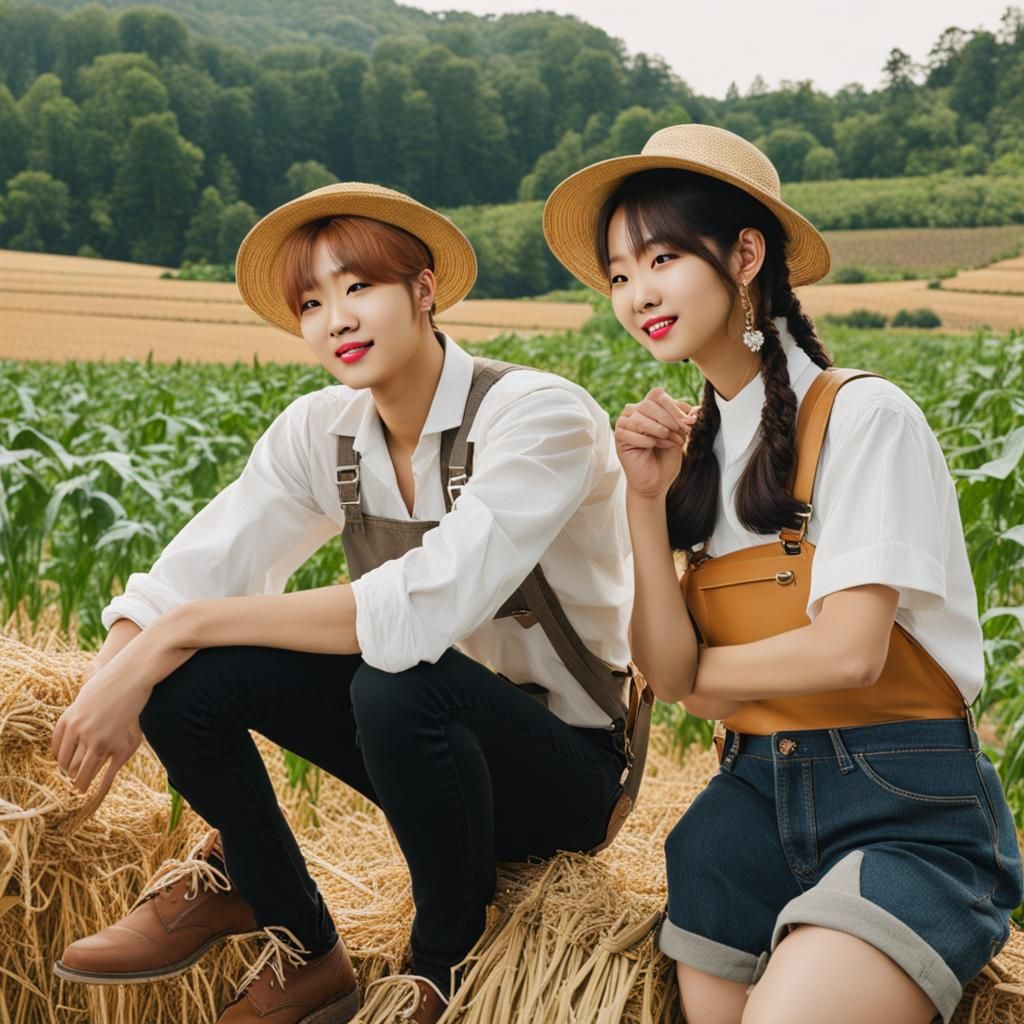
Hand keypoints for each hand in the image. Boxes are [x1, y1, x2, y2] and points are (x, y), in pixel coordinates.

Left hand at [50, 614, 191, 803]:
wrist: (133, 673)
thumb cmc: (116, 675)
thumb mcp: (92, 687)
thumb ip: (86, 700)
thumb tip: (87, 684)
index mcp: (69, 718)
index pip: (57, 747)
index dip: (61, 759)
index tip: (64, 766)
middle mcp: (77, 730)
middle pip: (68, 761)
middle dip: (70, 773)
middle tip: (73, 780)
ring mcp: (94, 738)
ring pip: (82, 770)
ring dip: (81, 782)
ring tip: (81, 789)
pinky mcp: (112, 744)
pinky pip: (103, 772)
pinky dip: (99, 785)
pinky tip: (95, 792)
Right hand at [615, 388, 696, 498]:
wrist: (657, 481)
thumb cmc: (667, 457)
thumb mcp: (680, 434)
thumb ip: (684, 420)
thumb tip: (696, 409)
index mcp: (648, 407)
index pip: (658, 395)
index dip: (674, 406)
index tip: (690, 421)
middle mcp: (634, 411)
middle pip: (649, 404)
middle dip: (669, 419)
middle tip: (682, 433)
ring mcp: (624, 423)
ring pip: (640, 417)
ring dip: (659, 429)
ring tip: (670, 441)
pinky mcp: (619, 438)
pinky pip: (631, 433)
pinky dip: (646, 440)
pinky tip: (654, 447)